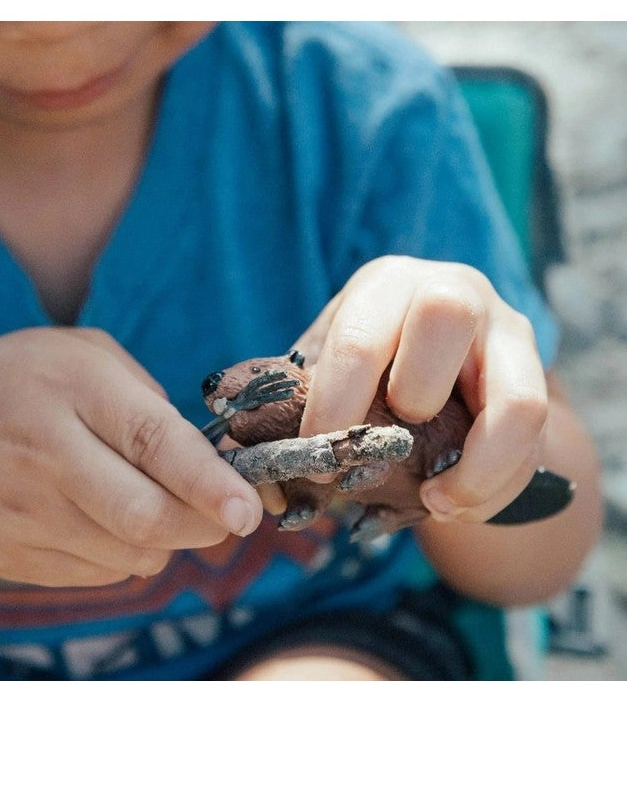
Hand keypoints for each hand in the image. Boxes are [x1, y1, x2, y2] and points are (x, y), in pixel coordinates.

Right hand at [0, 328, 262, 585]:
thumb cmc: (31, 381)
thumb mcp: (90, 357)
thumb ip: (152, 401)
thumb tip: (213, 461)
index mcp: (75, 388)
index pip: (154, 442)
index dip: (210, 483)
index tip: (250, 510)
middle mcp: (45, 452)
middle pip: (146, 517)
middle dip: (205, 524)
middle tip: (227, 514)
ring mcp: (21, 510)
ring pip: (131, 555)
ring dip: (165, 539)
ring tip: (150, 501)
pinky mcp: (9, 552)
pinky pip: (99, 575)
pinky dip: (125, 555)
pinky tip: (106, 520)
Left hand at [294, 256, 547, 523]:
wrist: (437, 364)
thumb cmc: (368, 368)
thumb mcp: (328, 368)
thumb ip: (296, 403)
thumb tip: (254, 473)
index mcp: (385, 285)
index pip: (362, 335)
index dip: (337, 404)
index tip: (318, 458)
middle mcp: (453, 292)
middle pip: (446, 317)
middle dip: (413, 396)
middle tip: (380, 451)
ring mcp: (505, 333)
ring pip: (517, 397)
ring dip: (475, 466)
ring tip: (436, 503)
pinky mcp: (535, 378)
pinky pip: (534, 440)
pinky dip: (495, 485)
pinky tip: (454, 504)